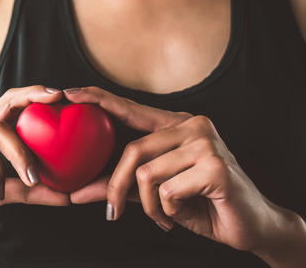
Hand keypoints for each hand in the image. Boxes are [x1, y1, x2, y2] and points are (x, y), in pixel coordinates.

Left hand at [66, 86, 303, 258]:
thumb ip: (120, 186)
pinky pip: (167, 191)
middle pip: (132, 150)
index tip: (70, 93)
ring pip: (146, 173)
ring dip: (149, 206)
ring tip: (164, 217)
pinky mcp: (215, 166)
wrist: (251, 227)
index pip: (132, 109)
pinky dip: (167, 211)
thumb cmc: (202, 205)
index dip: (100, 99)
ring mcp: (206, 143)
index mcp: (177, 125)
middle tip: (112, 212)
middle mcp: (192, 126)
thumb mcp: (155, 193)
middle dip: (115, 187)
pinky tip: (183, 216)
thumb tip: (75, 192)